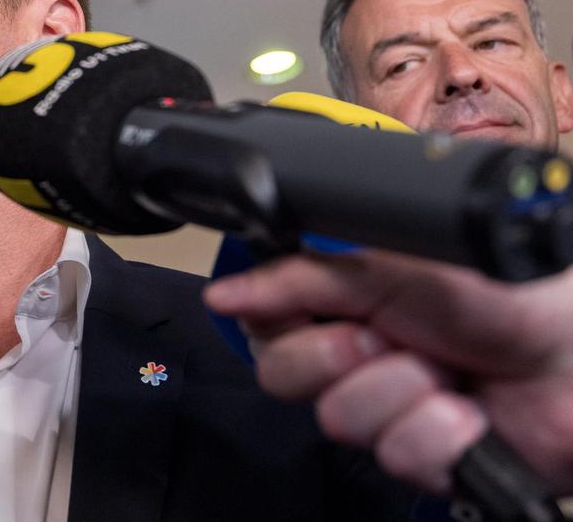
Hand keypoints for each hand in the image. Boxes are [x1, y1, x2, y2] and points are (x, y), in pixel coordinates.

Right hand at [204, 249, 572, 493]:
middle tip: (389, 337)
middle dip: (338, 354)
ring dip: (400, 390)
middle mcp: (355, 359)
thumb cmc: (503, 296)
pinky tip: (470, 411)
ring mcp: (386, 411)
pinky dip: (440, 430)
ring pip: (338, 416)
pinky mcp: (420, 459)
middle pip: (283, 375)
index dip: (281, 321)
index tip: (324, 310)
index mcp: (341, 305)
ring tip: (448, 372)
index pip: (264, 323)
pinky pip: (396, 454)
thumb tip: (224, 294)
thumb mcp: (389, 267)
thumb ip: (299, 278)